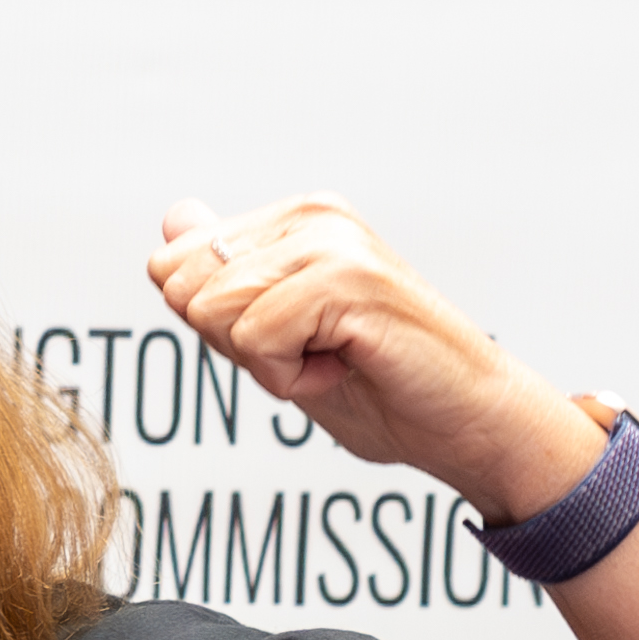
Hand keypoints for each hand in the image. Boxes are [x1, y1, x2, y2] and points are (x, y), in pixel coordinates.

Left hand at [145, 197, 601, 519]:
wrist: (465, 422)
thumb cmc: (379, 386)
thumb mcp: (278, 334)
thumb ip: (226, 279)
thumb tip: (172, 219)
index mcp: (293, 220)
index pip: (173, 265)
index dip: (217, 328)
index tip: (289, 341)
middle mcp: (311, 217)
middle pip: (185, 288)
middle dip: (234, 345)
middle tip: (313, 354)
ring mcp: (332, 242)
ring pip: (214, 312)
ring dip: (265, 363)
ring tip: (333, 359)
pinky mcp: (347, 278)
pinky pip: (255, 338)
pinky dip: (289, 377)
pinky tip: (346, 366)